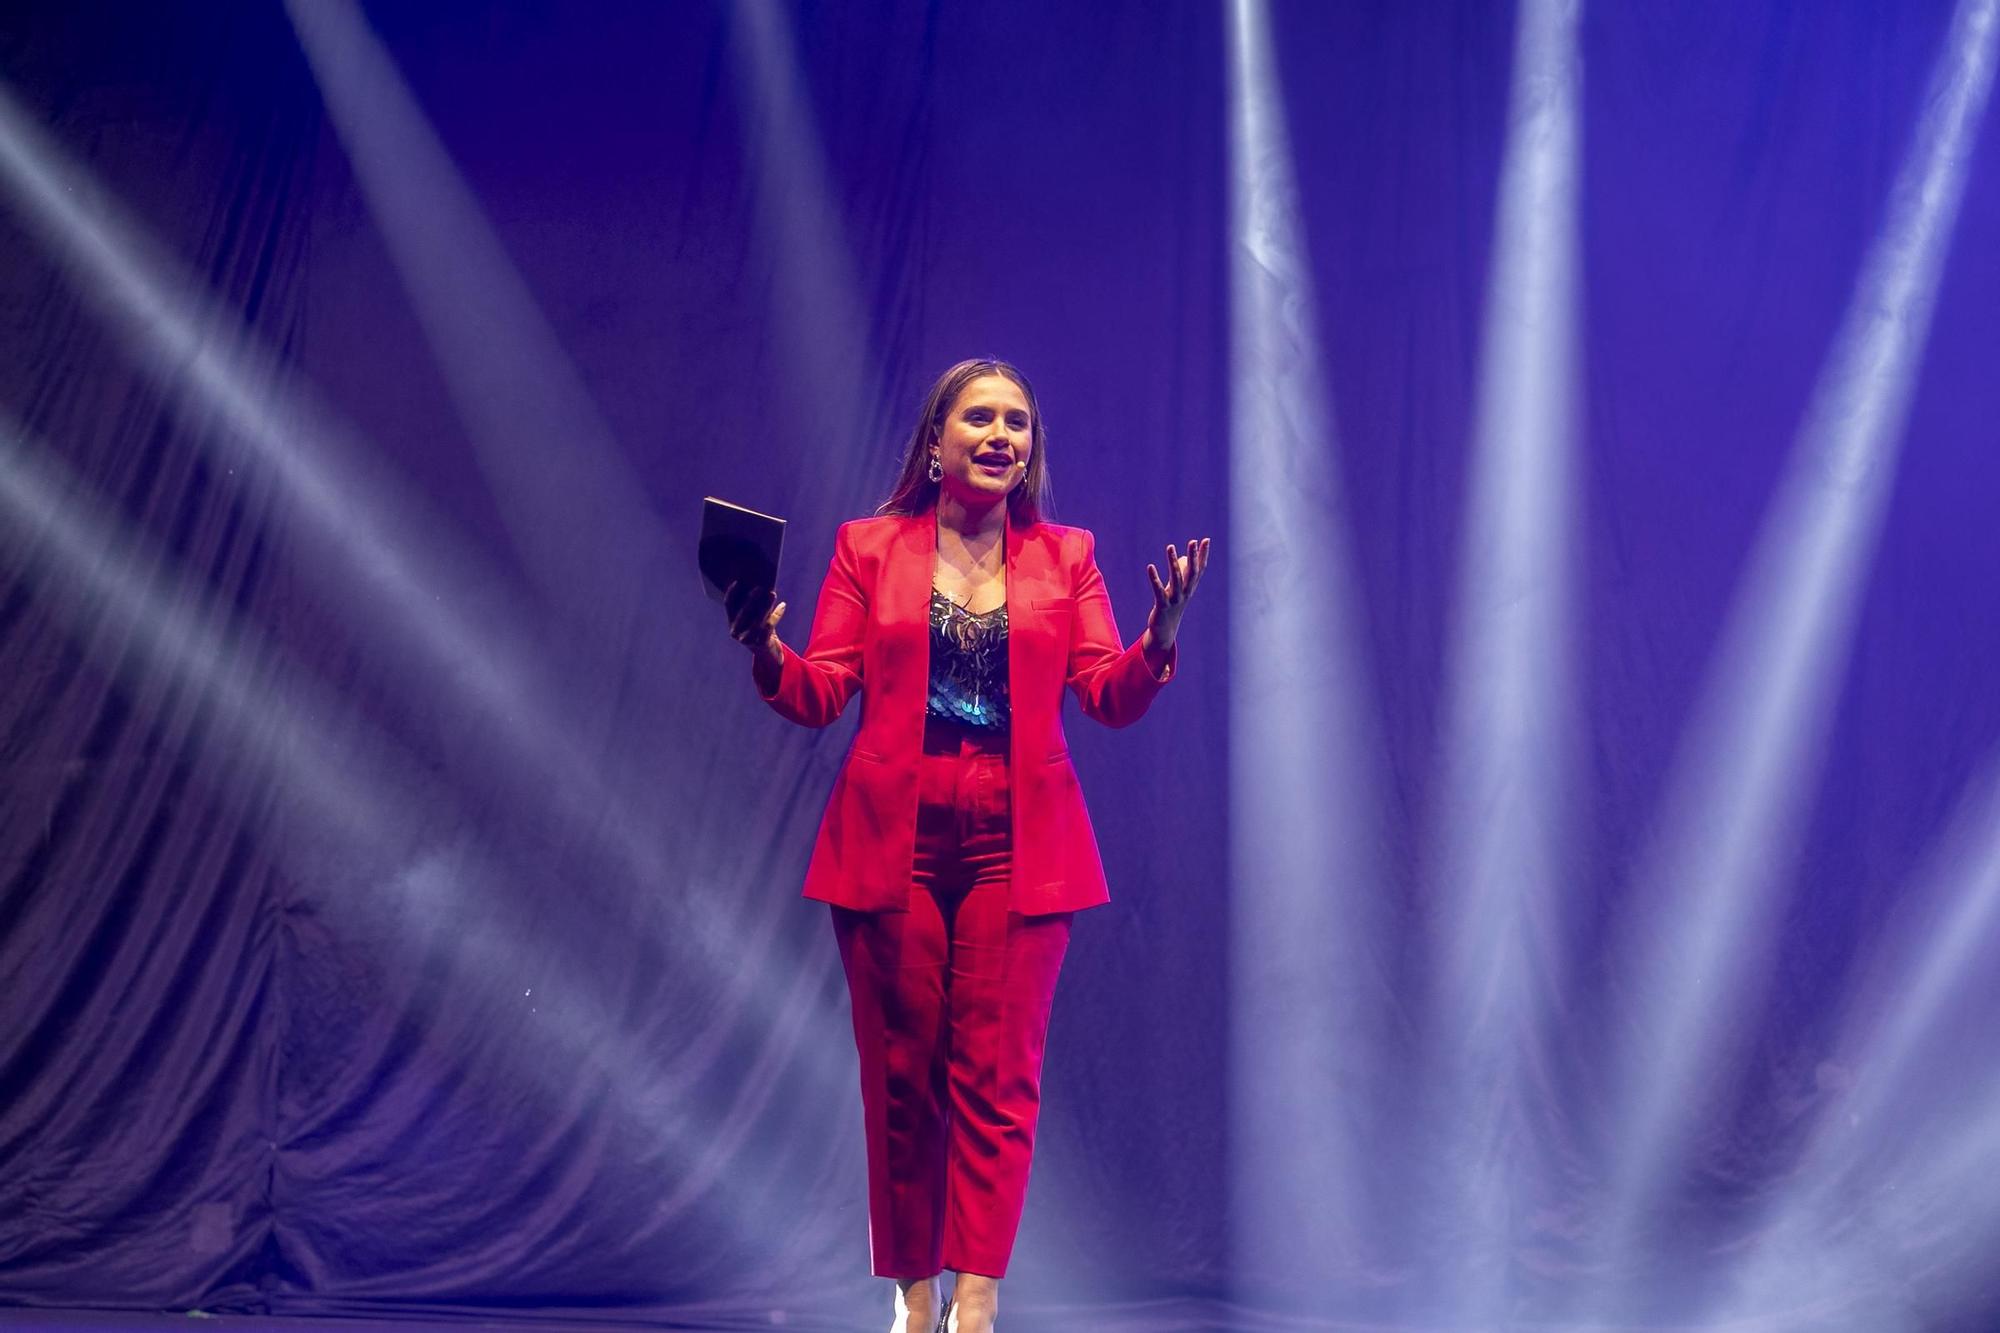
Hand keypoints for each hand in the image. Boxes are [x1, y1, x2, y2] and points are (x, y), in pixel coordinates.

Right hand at [724, 580, 785, 668]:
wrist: (768, 654)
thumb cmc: (761, 631)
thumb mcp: (754, 618)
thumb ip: (753, 605)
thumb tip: (760, 584)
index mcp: (732, 623)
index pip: (728, 605)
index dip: (732, 593)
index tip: (738, 581)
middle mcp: (736, 632)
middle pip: (743, 612)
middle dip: (752, 599)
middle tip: (760, 587)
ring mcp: (747, 639)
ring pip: (757, 620)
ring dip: (766, 605)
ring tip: (772, 594)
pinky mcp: (760, 644)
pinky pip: (769, 626)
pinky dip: (777, 614)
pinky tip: (783, 605)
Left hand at [1145, 536, 1210, 651]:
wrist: (1165, 630)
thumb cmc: (1171, 606)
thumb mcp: (1177, 588)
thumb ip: (1181, 574)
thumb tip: (1181, 558)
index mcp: (1190, 588)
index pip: (1199, 569)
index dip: (1203, 555)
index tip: (1207, 540)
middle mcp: (1186, 593)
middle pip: (1191, 573)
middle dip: (1193, 557)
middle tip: (1192, 541)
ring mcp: (1175, 600)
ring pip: (1176, 579)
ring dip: (1173, 562)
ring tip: (1170, 547)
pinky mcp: (1162, 606)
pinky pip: (1159, 590)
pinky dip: (1155, 579)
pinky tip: (1150, 567)